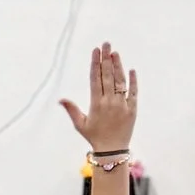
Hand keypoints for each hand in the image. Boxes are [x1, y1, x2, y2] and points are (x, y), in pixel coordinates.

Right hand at [60, 42, 137, 159]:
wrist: (112, 150)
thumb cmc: (94, 137)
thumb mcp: (80, 124)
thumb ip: (72, 109)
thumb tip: (61, 99)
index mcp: (96, 104)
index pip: (95, 78)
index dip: (95, 63)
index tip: (95, 51)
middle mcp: (109, 102)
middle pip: (107, 76)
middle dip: (106, 58)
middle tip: (106, 44)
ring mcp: (122, 105)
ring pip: (120, 81)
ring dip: (118, 66)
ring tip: (115, 53)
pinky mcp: (132, 109)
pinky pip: (133, 92)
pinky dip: (132, 81)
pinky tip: (130, 70)